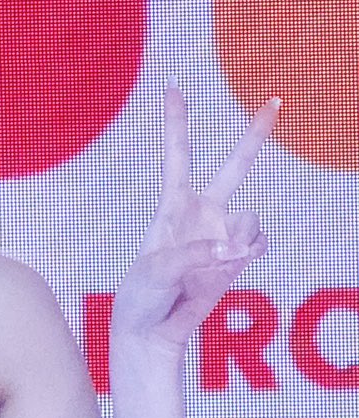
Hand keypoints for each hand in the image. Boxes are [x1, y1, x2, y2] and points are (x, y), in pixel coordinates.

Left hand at [111, 84, 277, 355]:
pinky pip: (257, 243)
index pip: (177, 155)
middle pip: (233, 167)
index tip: (172, 85)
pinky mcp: (236, 258)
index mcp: (172, 206)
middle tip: (274, 103)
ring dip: (238, 238)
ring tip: (215, 262)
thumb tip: (230, 250)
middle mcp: (201, 214)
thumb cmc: (141, 296)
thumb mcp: (155, 272)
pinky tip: (233, 262)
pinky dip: (249, 252)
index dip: (176, 120)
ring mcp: (222, 234)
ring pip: (250, 218)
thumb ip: (192, 256)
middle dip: (254, 137)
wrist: (151, 332)